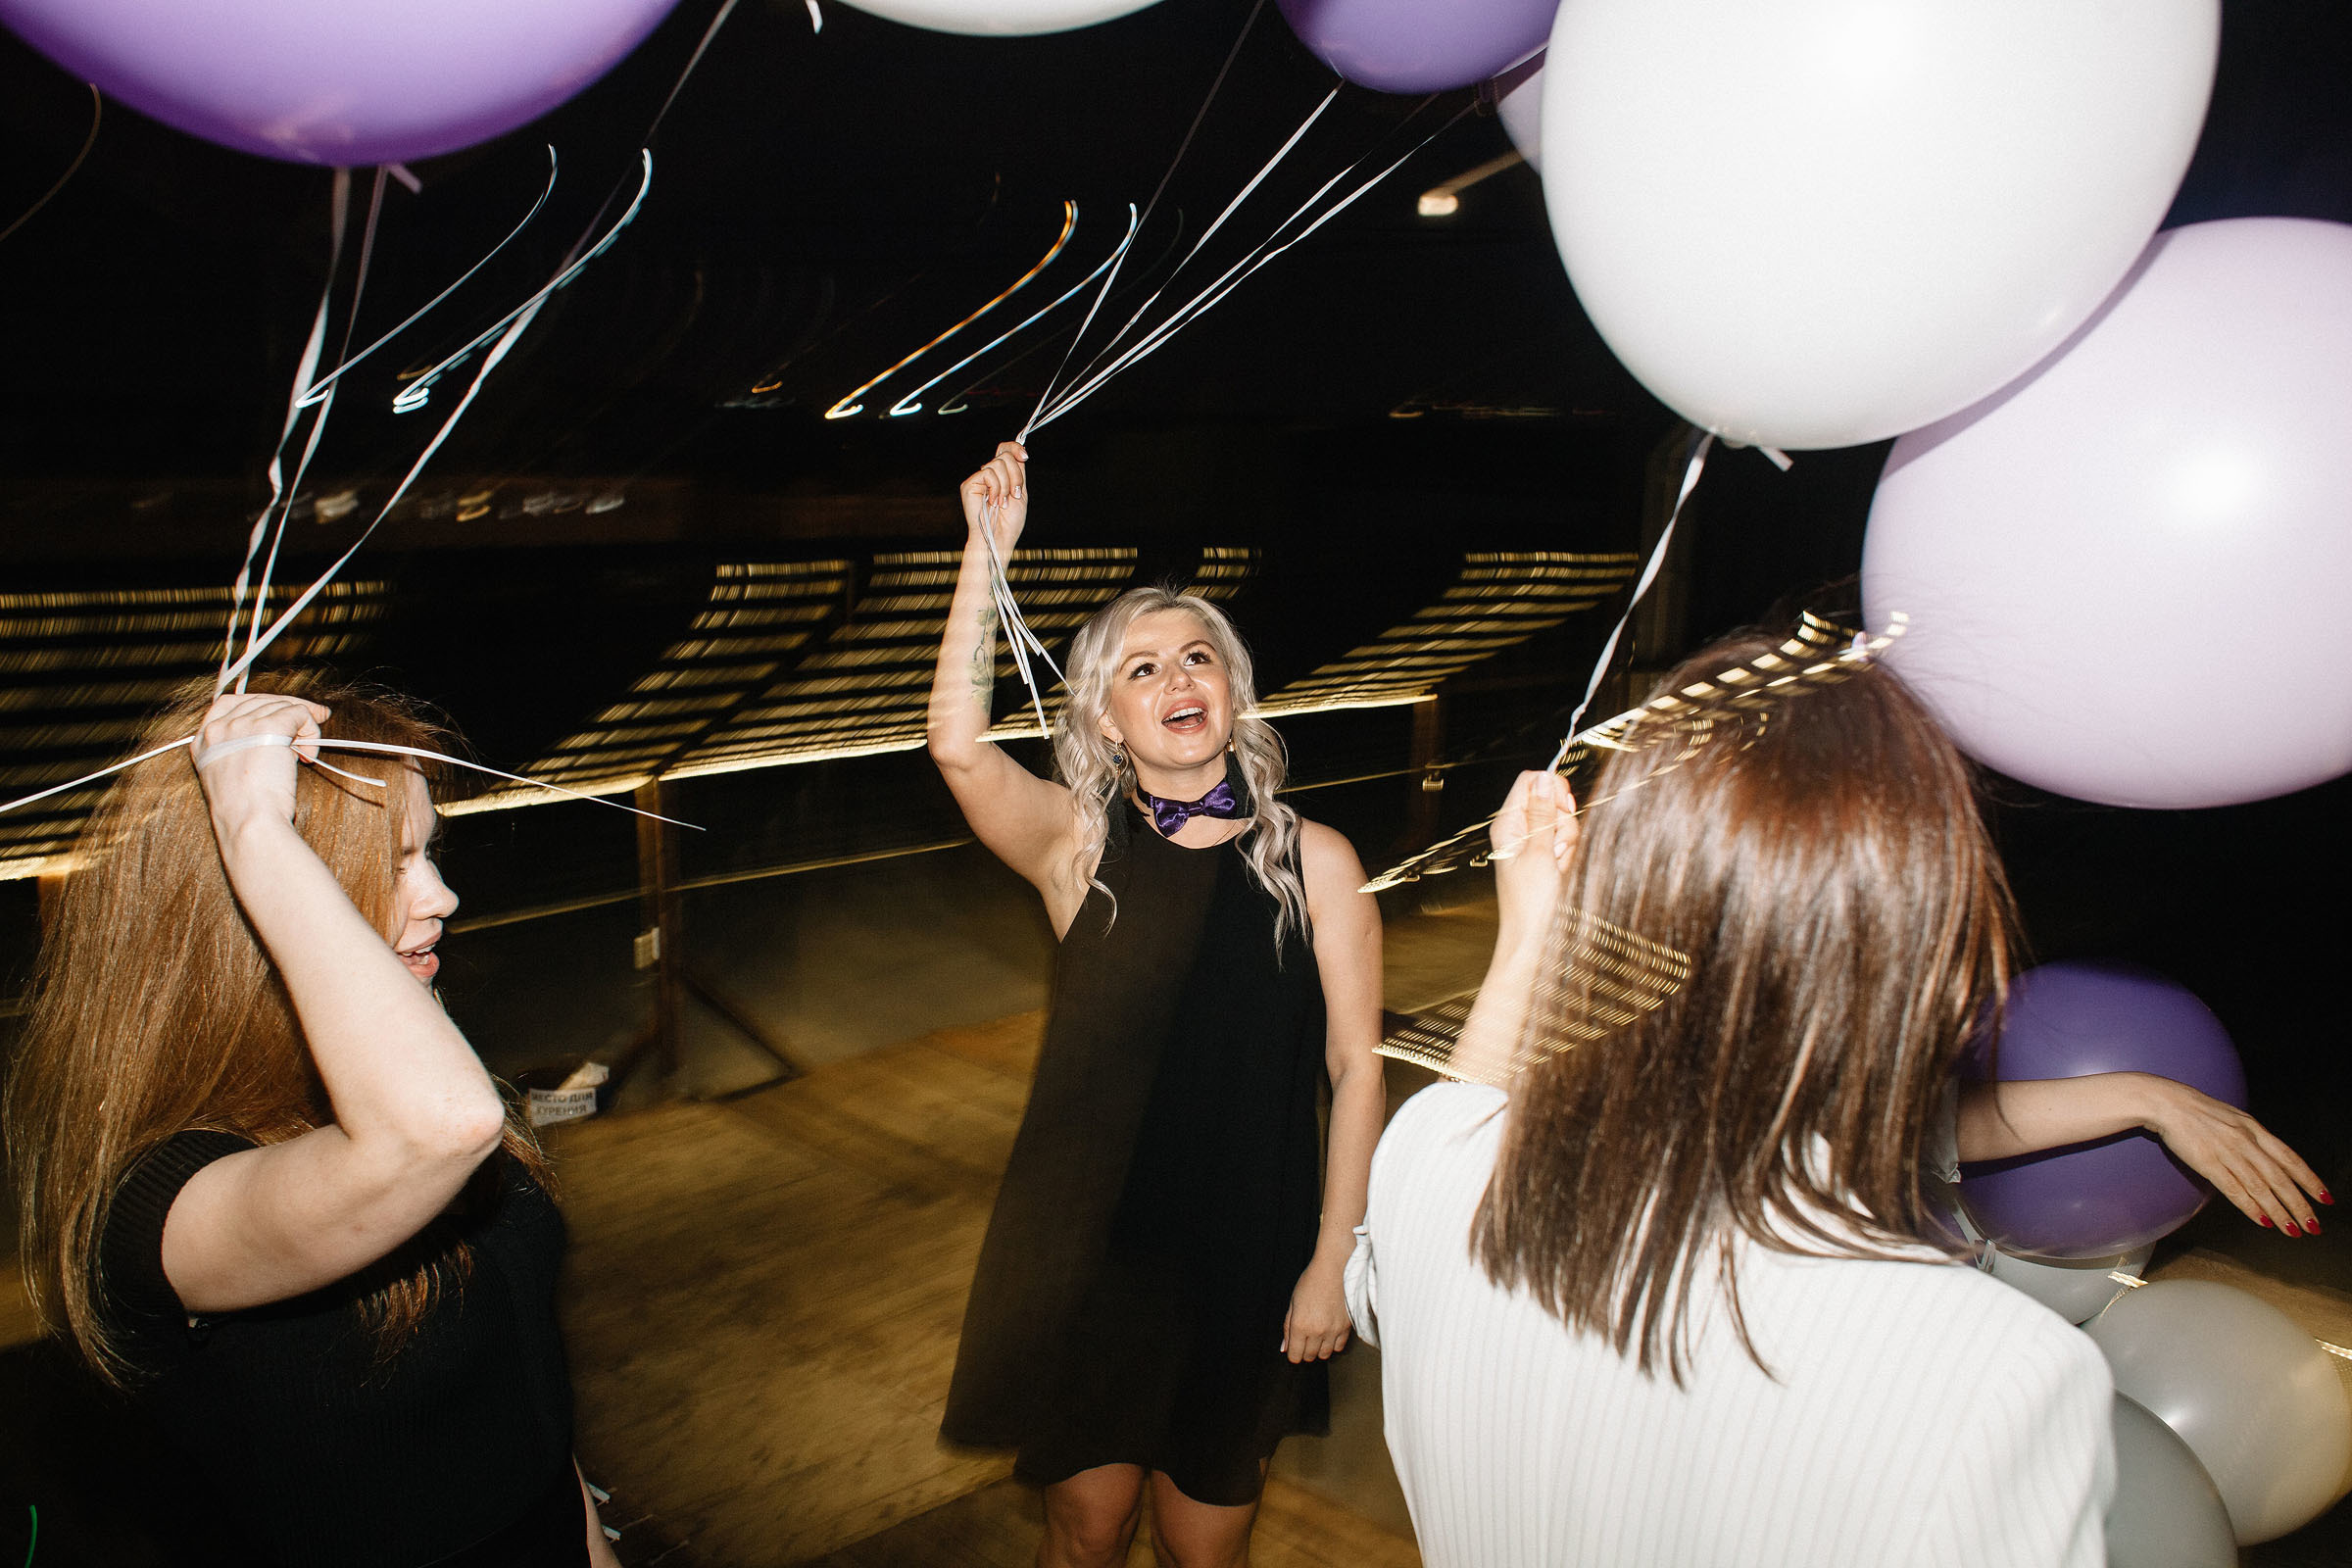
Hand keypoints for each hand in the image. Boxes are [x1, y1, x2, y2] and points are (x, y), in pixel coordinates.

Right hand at [191, 691, 329, 839]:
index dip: (264, 705)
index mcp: (204, 739)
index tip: (285, 713)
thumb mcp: (232, 773)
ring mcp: (243, 724)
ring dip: (304, 728)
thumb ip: (246, 747)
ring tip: (305, 753)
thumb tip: (284, 730)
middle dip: (290, 710)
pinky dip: (312, 732)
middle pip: (262, 701)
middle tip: (313, 723)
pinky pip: (301, 714)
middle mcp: (219, 727)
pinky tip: (308, 755)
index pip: (232, 704)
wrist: (249, 823)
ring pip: (284, 707)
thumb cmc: (246, 810)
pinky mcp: (269, 726)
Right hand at [959, 441, 1027, 554]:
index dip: (1015, 447)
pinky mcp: (969, 484)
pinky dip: (996, 488)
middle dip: (1016, 476)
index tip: (1025, 456)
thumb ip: (1019, 472)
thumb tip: (1020, 452)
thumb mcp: (1020, 492)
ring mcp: (978, 479)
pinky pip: (988, 473)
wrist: (999, 538)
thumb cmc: (1009, 522)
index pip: (1004, 450)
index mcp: (1001, 476)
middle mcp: (988, 475)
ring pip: (998, 463)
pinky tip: (993, 502)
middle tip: (1015, 494)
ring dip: (1006, 485)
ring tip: (1002, 502)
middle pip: (1005, 455)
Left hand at [1282, 1258, 1351, 1363]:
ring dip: (1319, 1349)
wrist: (1335, 1268)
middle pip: (1309, 1356)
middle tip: (1304, 1339)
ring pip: (1325, 1355)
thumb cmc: (1312, 1280)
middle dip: (1304, 1351)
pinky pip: (1338, 1347)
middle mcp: (1317, 1331)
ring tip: (1317, 1336)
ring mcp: (1333, 1330)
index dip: (1292, 1353)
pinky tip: (1329, 1333)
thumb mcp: (1293, 1302)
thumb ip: (1287, 1326)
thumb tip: (1285, 1346)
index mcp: (1300, 1325)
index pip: (1295, 1355)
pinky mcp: (1346, 1328)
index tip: (1293, 1348)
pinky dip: (1332, 1344)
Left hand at [1489, 769, 1577, 939]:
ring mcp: (1534, 842)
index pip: (1530, 781)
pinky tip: (1561, 872)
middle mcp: (1519, 828)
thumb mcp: (1539, 852)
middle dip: (1564, 821)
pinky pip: (1567, 842)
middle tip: (1556, 847)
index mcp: (1508, 823)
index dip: (1552, 787)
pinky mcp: (1547, 856)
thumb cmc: (1530, 901)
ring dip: (1568, 842)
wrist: (1534, 937)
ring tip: (1557, 865)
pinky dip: (1569, 855)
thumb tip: (1543, 777)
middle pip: (1552, 800)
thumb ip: (1543, 813)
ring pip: (1564, 822)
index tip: (1564, 807)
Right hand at [2136, 1075, 2330, 1234]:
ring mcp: (2228, 1152)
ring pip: (2261, 1187)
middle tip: (2314, 1226)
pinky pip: (2234, 1189)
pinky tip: (2263, 1221)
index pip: (2290, 1158)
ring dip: (2280, 1211)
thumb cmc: (2198, 1112)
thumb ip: (2252, 1138)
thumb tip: (2269, 1158)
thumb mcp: (2234, 1118)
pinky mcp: (2208, 1163)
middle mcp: (2246, 1141)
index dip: (2310, 1180)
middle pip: (2280, 1178)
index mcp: (2255, 1129)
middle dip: (2300, 1204)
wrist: (2166, 1102)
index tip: (2325, 1199)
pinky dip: (2251, 1207)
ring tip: (2293, 1230)